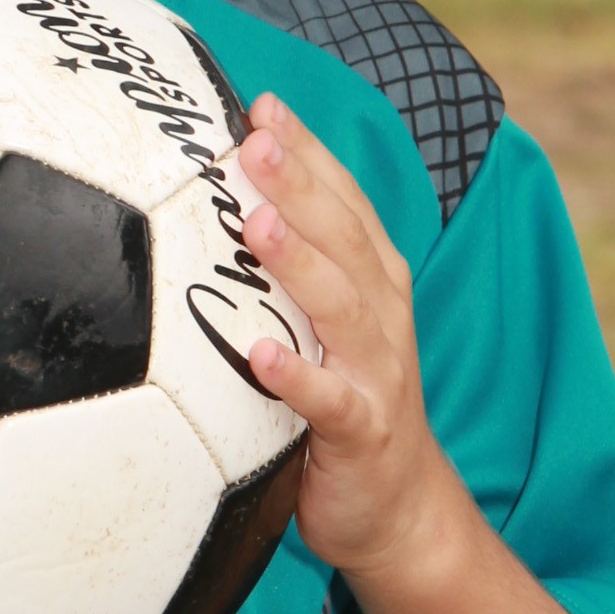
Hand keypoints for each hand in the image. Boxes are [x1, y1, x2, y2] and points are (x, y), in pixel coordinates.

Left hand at [233, 94, 469, 591]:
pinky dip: (298, 378)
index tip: (261, 106)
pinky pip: (329, 401)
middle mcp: (380, 314)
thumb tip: (215, 211)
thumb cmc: (342, 402)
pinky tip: (261, 355)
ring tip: (257, 224)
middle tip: (254, 140)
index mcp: (370, 280)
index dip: (307, 152)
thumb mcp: (318, 327)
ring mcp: (376, 371)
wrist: (399, 507)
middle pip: (343, 237)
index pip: (341, 200)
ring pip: (340, 307)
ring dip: (300, 263)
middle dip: (301, 184)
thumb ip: (283, 273)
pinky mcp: (364, 430)